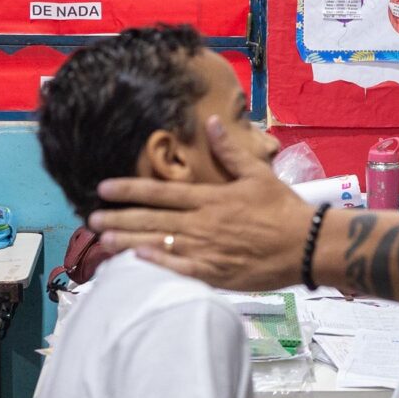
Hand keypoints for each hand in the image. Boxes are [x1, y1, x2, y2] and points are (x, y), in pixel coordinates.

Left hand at [89, 116, 316, 288]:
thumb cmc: (283, 209)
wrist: (307, 246)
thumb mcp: (258, 174)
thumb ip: (230, 151)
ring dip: (128, 242)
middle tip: (91, 219)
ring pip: (159, 244)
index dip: (129, 189)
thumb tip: (211, 122)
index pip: (161, 192)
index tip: (103, 187)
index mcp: (210, 198)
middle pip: (152, 219)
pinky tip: (136, 260)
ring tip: (103, 241)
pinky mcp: (215, 274)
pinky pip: (179, 270)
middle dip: (119, 218)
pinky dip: (157, 265)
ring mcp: (206, 251)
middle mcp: (202, 224)